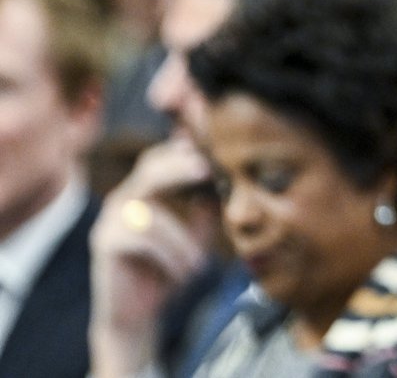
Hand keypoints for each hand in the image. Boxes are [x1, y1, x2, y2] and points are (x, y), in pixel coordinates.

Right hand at [89, 138, 218, 377]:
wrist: (136, 317)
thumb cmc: (167, 271)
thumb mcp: (195, 235)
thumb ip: (206, 208)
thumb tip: (226, 180)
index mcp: (146, 190)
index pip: (161, 156)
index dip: (183, 147)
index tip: (211, 145)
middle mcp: (125, 199)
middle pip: (149, 167)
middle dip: (179, 165)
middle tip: (206, 169)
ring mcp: (111, 219)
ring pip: (150, 212)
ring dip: (181, 240)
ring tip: (198, 265)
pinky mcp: (104, 243)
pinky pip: (140, 238)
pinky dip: (168, 255)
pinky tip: (183, 273)